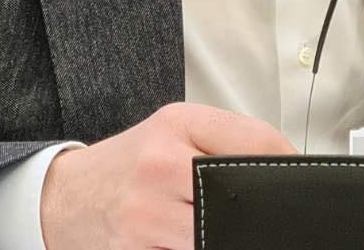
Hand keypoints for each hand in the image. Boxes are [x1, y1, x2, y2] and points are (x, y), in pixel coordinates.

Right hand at [40, 102, 295, 249]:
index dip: (287, 163)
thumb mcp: (175, 130)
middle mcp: (159, 168)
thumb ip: (228, 140)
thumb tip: (288, 164)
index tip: (300, 182)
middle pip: (239, 195)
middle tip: (272, 220)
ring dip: (235, 236)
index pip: (255, 141)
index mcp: (177, 126)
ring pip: (216, 236)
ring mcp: (144, 218)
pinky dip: (204, 248)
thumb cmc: (131, 164)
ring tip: (240, 232)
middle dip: (261, 212)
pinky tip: (204, 240)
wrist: (63, 198)